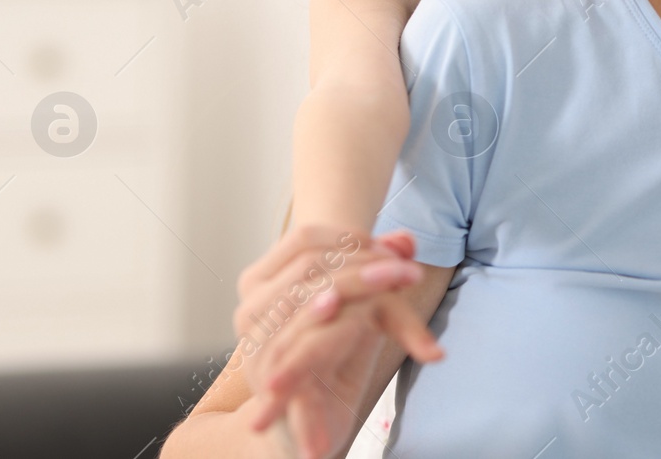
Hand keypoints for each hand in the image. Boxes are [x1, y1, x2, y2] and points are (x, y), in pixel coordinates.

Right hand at [244, 231, 445, 440]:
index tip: (393, 250)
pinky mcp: (268, 373)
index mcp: (263, 281)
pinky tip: (335, 305)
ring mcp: (255, 338)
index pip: (304, 238)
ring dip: (355, 283)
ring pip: (305, 293)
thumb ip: (380, 273)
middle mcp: (251, 305)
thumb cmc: (331, 355)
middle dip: (363, 261)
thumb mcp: (361, 310)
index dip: (350, 238)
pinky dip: (318, 316)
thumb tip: (408, 239)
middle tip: (408, 269)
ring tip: (392, 281)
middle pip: (311, 263)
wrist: (309, 421)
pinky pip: (295, 337)